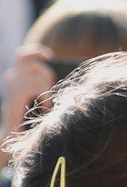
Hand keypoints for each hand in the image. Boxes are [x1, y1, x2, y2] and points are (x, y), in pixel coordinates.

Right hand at [1, 45, 55, 165]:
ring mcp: (11, 83)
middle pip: (38, 65)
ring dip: (48, 91)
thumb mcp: (36, 94)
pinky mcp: (16, 92)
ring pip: (42, 76)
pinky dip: (45, 97)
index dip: (36, 52)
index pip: (23, 55)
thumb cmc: (32, 115)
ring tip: (44, 104)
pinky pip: (39, 86)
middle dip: (48, 77)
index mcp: (14, 75)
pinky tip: (43, 107)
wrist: (16, 134)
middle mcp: (10, 77)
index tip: (50, 56)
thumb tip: (55, 71)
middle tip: (46, 92)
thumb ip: (40, 81)